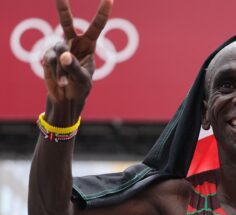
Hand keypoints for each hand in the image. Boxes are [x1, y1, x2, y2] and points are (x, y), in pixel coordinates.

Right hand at [43, 0, 112, 125]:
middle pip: (66, 23)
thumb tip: (63, 55)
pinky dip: (55, 72)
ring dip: (61, 69)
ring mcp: (59, 48)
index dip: (102, 13)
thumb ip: (74, 67)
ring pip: (57, 52)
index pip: (96, 27)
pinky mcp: (48, 56)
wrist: (66, 99)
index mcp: (88, 46)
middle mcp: (73, 43)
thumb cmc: (81, 88)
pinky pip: (50, 60)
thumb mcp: (82, 80)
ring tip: (65, 82)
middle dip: (62, 8)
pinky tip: (59, 81)